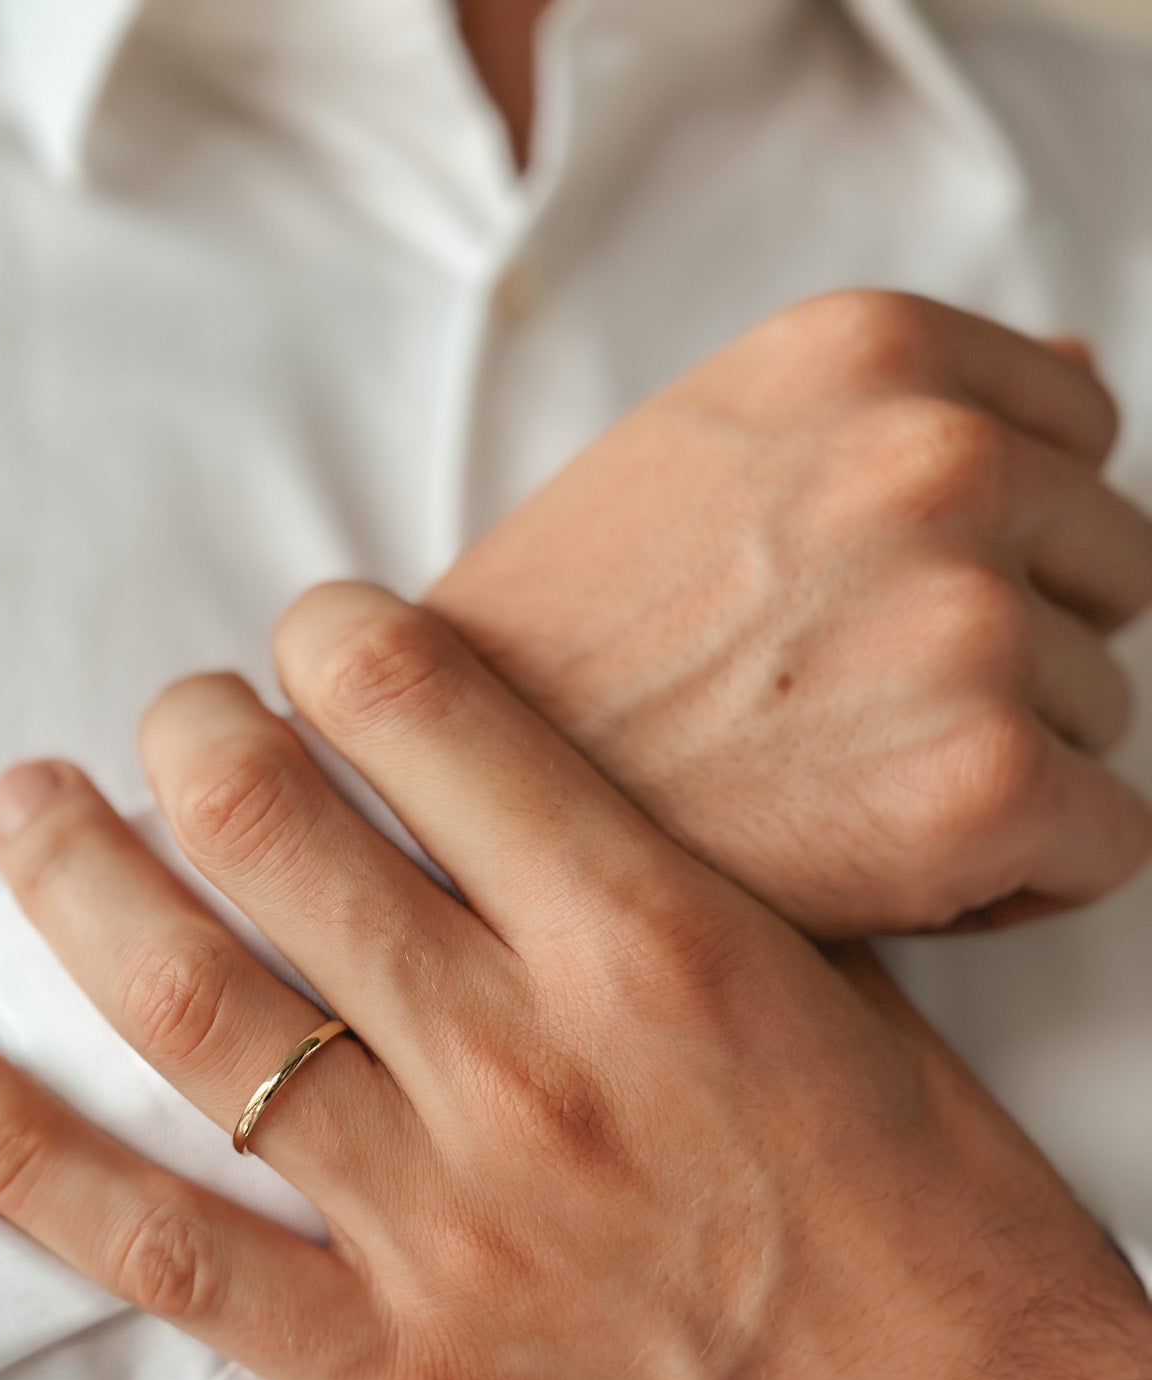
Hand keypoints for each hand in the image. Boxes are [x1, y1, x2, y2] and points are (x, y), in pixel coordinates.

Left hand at [0, 584, 1151, 1379]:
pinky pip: (165, 1249)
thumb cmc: (929, 1213)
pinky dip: (21, 1154)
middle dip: (195, 737)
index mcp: (656, 941)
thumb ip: (660, 886)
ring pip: (198, 1010)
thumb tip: (516, 793)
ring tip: (32, 806)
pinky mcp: (399, 1371)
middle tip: (173, 714)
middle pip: (278, 836)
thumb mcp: (830, 994)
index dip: (338, 642)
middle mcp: (529, 1062)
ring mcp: (449, 1226)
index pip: (433, 718)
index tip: (311, 632)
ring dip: (83, 878)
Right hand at [431, 290, 1151, 934]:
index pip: (1074, 430)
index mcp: (867, 349)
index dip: (993, 539)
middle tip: (855, 716)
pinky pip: (1111, 842)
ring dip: (1004, 763)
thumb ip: (887, 406)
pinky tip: (893, 874)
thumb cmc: (569, 647)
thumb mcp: (700, 449)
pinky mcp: (981, 780)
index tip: (881, 613)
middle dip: (1014, 650)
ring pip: (1101, 710)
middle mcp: (935, 457)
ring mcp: (965, 619)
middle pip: (1107, 567)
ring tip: (843, 791)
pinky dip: (1024, 878)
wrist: (447, 804)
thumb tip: (1079, 363)